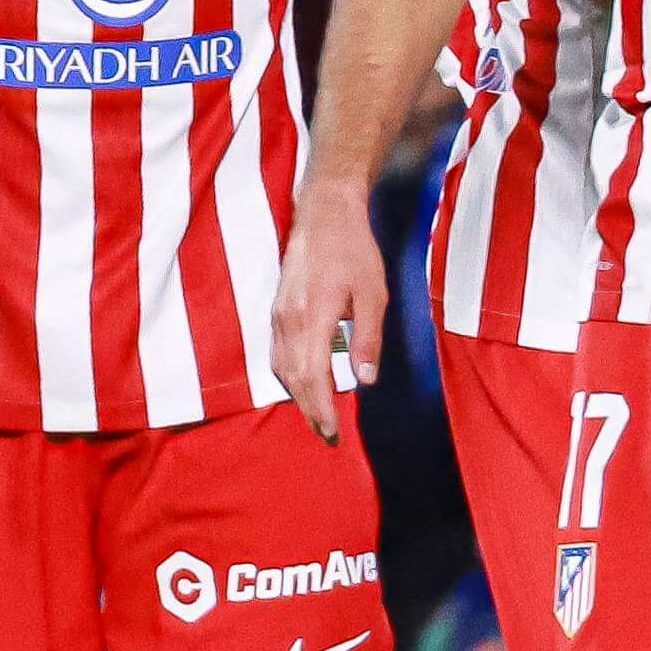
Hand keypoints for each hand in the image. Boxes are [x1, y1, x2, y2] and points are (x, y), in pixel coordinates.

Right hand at [272, 177, 385, 445]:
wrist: (324, 214)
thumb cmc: (354, 251)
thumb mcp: (374, 294)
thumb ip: (369, 338)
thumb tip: (366, 380)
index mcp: (314, 318)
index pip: (313, 377)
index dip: (321, 408)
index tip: (332, 432)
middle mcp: (289, 320)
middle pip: (294, 379)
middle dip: (309, 410)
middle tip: (326, 435)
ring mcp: (278, 314)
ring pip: (281, 368)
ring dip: (298, 396)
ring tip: (316, 416)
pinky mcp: (276, 309)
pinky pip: (276, 352)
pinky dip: (288, 375)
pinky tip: (301, 384)